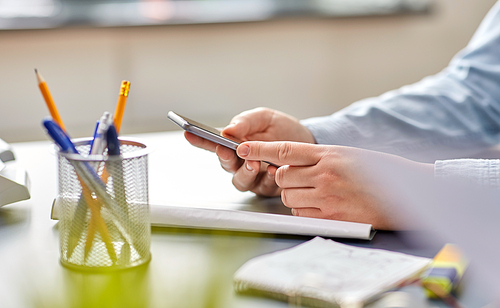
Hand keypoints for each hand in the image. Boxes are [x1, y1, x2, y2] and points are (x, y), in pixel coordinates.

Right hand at [185, 108, 314, 195]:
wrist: (308, 141)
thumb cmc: (282, 129)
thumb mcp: (264, 118)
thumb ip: (246, 122)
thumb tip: (228, 130)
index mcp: (234, 144)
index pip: (211, 143)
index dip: (198, 140)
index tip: (189, 134)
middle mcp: (240, 163)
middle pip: (225, 165)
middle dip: (226, 159)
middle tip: (231, 151)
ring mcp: (253, 177)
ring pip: (241, 181)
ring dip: (246, 172)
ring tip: (255, 163)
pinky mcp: (268, 187)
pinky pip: (263, 187)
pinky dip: (267, 179)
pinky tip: (272, 170)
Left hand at [236, 141, 433, 229]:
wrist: (408, 195)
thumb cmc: (380, 173)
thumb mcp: (349, 155)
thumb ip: (319, 158)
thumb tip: (289, 164)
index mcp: (329, 154)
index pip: (283, 150)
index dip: (258, 149)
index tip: (241, 147)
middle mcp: (324, 174)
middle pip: (281, 176)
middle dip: (287, 179)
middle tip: (303, 180)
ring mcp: (327, 196)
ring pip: (288, 197)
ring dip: (295, 196)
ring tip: (317, 193)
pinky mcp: (331, 217)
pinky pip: (301, 214)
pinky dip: (305, 211)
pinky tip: (324, 206)